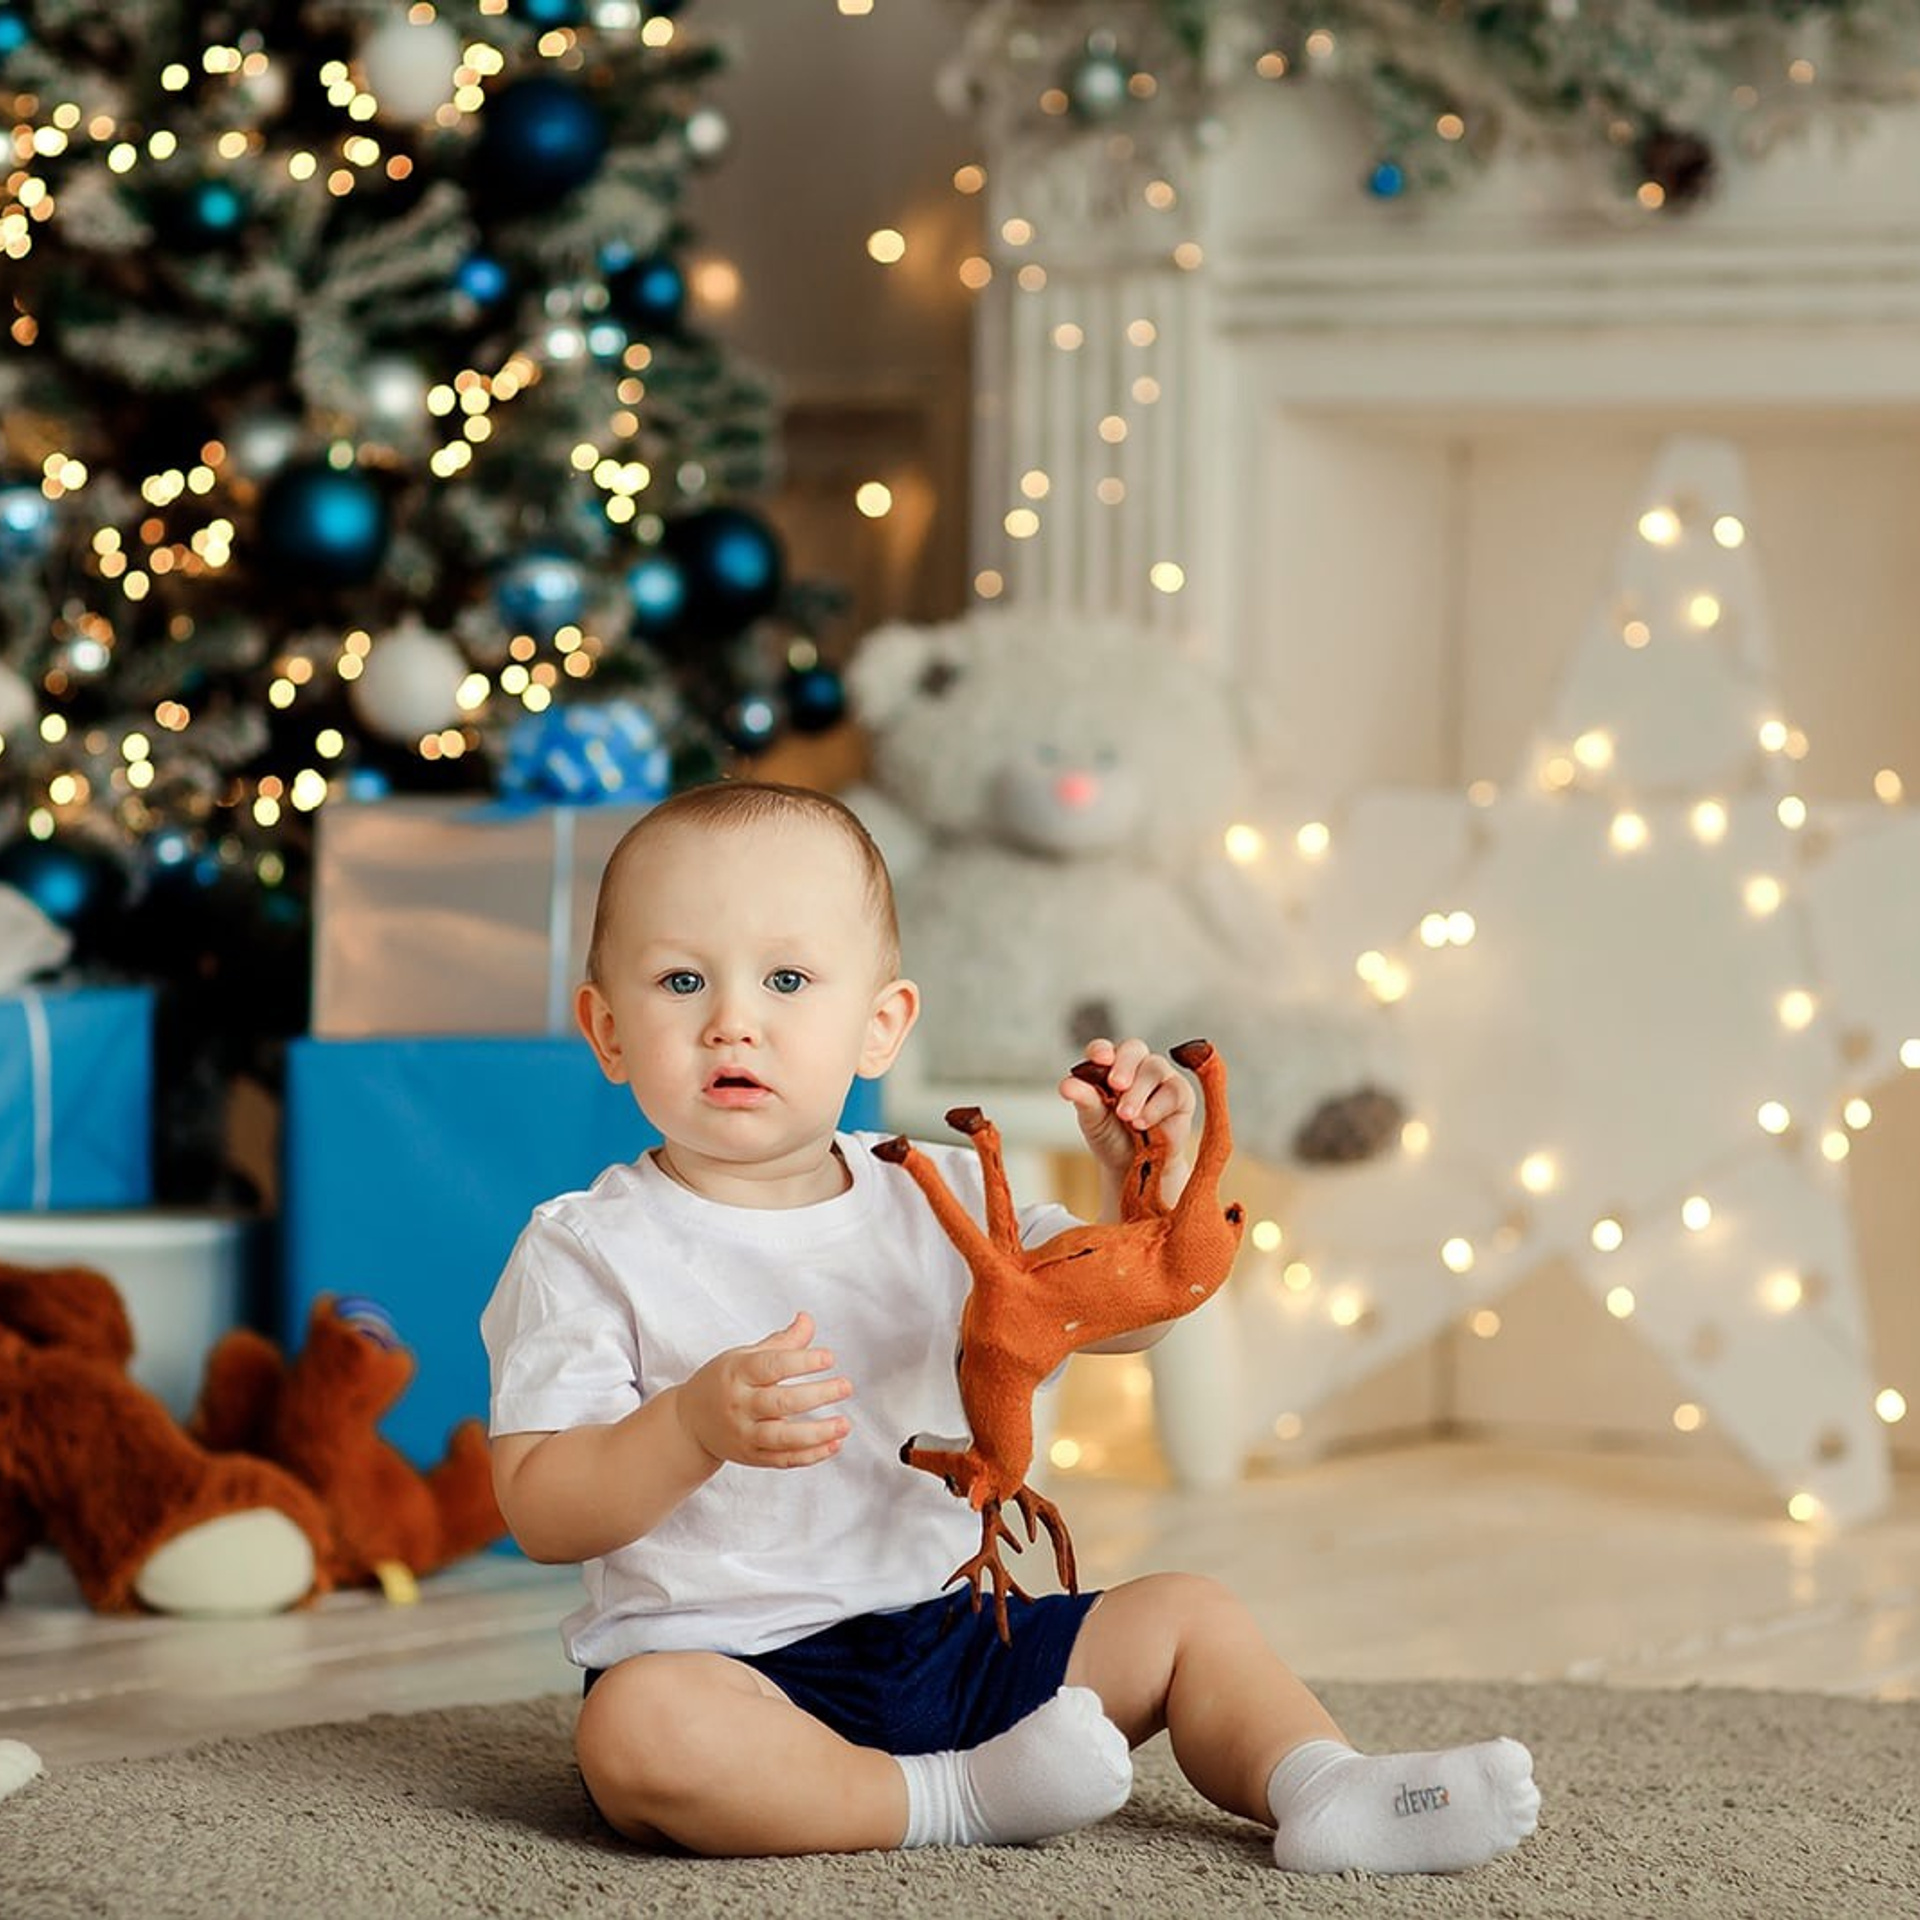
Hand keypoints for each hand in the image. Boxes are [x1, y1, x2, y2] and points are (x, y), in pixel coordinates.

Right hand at [673, 1312, 851, 1469]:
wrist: (689, 1422)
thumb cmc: (723, 1382)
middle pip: (780, 1403)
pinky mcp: (752, 1457)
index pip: (771, 1366)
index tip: (829, 1358)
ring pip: (782, 1438)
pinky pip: (783, 1460)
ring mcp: (745, 1434)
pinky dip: (810, 1456)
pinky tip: (833, 1445)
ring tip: (844, 1424)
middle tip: (846, 1386)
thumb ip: (781, 1342)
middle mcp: (740, 1405)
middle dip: (817, 1395)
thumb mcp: (744, 1356)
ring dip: (817, 1433)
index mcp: (738, 1373)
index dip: (802, 1361)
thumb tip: (807, 1319)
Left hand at [1058, 1036, 1196, 1179]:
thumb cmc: (1111, 1137)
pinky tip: (1143, 1122)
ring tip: (1127, 1117)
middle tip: (1116, 1085)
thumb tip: (1066, 1085)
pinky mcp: (1181, 1094)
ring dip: (1138, 1092)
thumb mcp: (1092, 1119)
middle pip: (1133, 1049)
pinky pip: (1173, 1090)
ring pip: (1154, 1068)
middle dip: (1124, 1066)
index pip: (1104, 1049)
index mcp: (1108, 1066)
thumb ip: (1083, 1099)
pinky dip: (1156, 1107)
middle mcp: (1135, 1066)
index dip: (1101, 1050)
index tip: (1099, 1059)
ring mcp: (1160, 1077)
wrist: (1134, 1166)